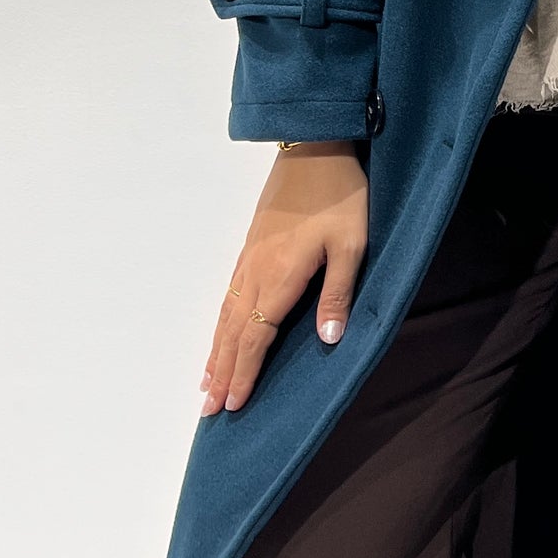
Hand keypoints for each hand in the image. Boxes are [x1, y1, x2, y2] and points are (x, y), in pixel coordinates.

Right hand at [200, 143, 367, 415]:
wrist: (314, 147)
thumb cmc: (341, 195)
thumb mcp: (352, 243)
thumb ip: (338, 292)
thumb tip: (328, 340)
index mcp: (281, 274)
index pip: (258, 334)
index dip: (246, 371)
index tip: (234, 403)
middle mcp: (257, 271)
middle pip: (234, 331)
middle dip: (222, 372)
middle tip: (209, 410)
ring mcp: (249, 258)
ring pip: (226, 314)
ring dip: (215, 351)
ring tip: (205, 385)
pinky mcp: (250, 246)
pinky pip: (228, 295)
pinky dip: (220, 323)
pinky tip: (219, 335)